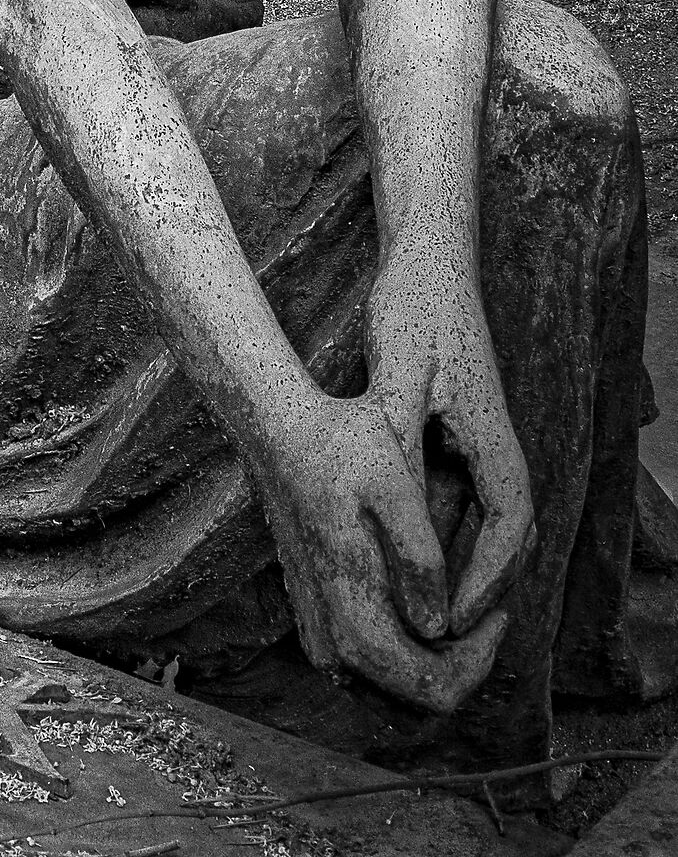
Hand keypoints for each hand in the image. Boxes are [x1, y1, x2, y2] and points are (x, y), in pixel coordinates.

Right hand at [256, 386, 509, 712]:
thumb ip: (418, 557)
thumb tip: (437, 627)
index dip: (480, 664)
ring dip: (438, 667)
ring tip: (462, 610)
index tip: (499, 612)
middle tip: (488, 612)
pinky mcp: (317, 627)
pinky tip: (428, 608)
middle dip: (466, 667)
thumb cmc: (342, 446)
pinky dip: (411, 659)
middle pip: (418, 705)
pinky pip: (373, 677)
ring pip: (396, 699)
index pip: (433, 690)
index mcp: (351, 615)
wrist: (280, 433)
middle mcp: (329, 645)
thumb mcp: (392, 480)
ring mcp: (319, 641)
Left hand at [368, 258, 533, 634]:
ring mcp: (481, 439)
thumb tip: (392, 491)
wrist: (430, 260)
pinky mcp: (460, 432)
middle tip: (442, 643)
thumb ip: (398, 427)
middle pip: (506, 538)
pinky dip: (446, 537)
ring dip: (465, 572)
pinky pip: (462, 501)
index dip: (486, 581)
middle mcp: (497, 443)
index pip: (510, 525)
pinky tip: (402, 559)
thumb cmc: (417, 306)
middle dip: (481, 594)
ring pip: (486, 524)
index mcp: (493, 434)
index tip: (455, 622)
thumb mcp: (399, 366)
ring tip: (424, 620)